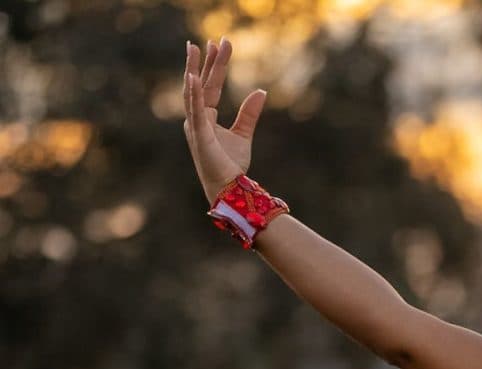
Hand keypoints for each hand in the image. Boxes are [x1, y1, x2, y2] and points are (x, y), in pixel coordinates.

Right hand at [182, 36, 266, 205]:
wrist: (229, 187)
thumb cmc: (231, 165)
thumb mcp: (244, 134)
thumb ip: (249, 113)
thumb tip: (260, 91)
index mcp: (206, 117)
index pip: (211, 85)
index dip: (216, 66)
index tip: (219, 45)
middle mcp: (197, 119)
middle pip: (202, 83)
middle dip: (206, 61)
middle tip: (211, 40)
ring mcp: (196, 126)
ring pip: (194, 91)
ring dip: (194, 69)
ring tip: (195, 49)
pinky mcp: (200, 135)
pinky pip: (196, 110)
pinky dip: (193, 93)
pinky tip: (192, 77)